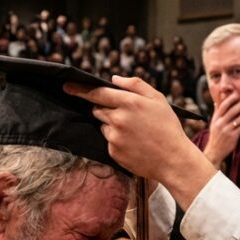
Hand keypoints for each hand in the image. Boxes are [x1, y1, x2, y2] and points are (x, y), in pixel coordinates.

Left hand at [64, 75, 214, 210]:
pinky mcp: (113, 151)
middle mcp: (118, 119)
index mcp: (129, 102)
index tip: (67, 86)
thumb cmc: (168, 127)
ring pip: (103, 125)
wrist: (173, 159)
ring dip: (112, 125)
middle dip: (105, 109)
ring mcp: (114, 137)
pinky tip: (133, 143)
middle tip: (125, 115)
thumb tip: (114, 79)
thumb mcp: (157, 99)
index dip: (79, 89)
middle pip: (97, 109)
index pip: (97, 93)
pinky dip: (117, 140)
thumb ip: (135, 84)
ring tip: (134, 131)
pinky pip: (108, 141)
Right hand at [203, 92, 239, 167]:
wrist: (214, 152)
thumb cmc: (215, 136)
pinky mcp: (232, 137)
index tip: (237, 94)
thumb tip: (216, 102)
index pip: (223, 106)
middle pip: (232, 111)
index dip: (230, 99)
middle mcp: (220, 124)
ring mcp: (226, 130)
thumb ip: (216, 113)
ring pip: (239, 119)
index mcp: (216, 119)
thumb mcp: (214, 124)